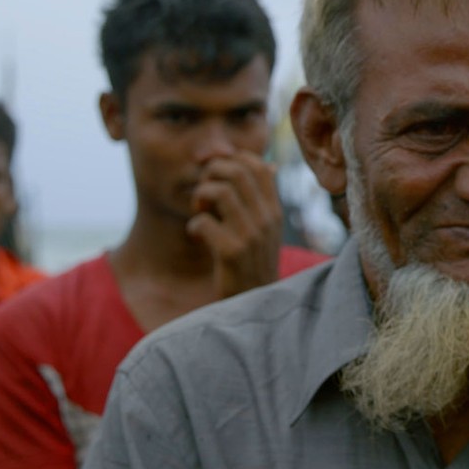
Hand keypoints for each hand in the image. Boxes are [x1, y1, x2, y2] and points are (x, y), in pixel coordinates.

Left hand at [186, 151, 281, 298]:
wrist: (254, 307)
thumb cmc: (252, 266)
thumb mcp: (265, 231)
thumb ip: (262, 201)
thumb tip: (269, 164)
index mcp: (274, 211)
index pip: (257, 166)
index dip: (231, 161)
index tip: (216, 175)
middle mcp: (267, 220)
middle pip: (237, 171)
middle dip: (211, 174)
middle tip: (204, 194)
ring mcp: (251, 236)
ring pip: (220, 191)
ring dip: (201, 196)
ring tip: (199, 212)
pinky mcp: (232, 253)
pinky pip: (203, 222)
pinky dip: (193, 225)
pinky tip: (196, 236)